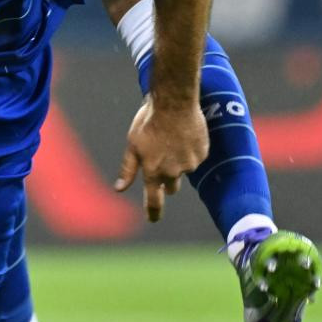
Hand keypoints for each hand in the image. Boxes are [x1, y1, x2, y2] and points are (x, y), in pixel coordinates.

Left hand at [112, 95, 208, 221]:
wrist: (175, 102)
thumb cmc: (149, 121)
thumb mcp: (133, 144)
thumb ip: (128, 169)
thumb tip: (119, 188)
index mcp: (153, 171)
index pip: (154, 200)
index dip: (153, 212)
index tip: (153, 219)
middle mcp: (173, 172)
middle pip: (171, 187)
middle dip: (167, 180)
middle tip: (162, 160)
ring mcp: (189, 164)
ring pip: (183, 169)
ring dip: (178, 160)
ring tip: (171, 137)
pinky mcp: (202, 153)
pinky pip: (195, 157)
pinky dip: (190, 149)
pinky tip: (184, 133)